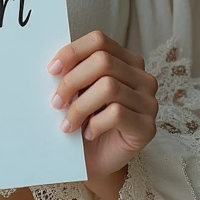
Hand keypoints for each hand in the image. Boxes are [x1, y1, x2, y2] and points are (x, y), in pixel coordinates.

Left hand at [47, 30, 157, 180]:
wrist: (95, 159)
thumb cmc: (84, 121)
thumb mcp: (78, 91)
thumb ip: (74, 72)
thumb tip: (55, 64)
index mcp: (125, 60)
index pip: (99, 40)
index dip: (73, 52)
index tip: (51, 70)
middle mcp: (142, 77)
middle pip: (103, 61)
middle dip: (72, 81)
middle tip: (56, 102)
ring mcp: (148, 102)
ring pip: (109, 87)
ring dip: (80, 106)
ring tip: (68, 123)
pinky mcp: (147, 126)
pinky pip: (117, 113)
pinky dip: (95, 123)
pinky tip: (88, 133)